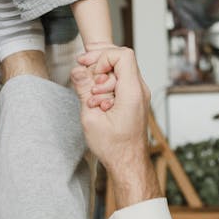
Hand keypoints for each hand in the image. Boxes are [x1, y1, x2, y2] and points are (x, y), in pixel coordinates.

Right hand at [70, 46, 160, 207]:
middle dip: (99, 67)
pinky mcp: (135, 99)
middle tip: (84, 80)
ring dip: (102, 78)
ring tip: (92, 98)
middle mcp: (140, 90)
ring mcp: (139, 94)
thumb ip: (84, 90)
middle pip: (121, 60)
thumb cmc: (113, 147)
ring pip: (120, 70)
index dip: (103, 57)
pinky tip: (97, 101)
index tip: (89, 70)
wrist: (128, 163)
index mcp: (132, 92)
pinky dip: (107, 86)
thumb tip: (78, 70)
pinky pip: (122, 82)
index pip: (123, 55)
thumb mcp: (91, 118)